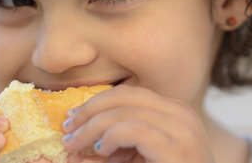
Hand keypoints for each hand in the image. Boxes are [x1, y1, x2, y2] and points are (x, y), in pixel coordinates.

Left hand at [60, 85, 214, 162]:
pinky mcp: (178, 148)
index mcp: (174, 112)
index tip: (73, 119)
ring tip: (75, 144)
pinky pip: (135, 129)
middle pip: (125, 96)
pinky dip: (112, 137)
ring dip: (93, 126)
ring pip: (126, 111)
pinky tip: (102, 150)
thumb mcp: (138, 160)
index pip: (129, 94)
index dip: (96, 103)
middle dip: (89, 111)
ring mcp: (183, 130)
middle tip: (68, 130)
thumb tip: (74, 144)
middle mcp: (181, 114)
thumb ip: (114, 149)